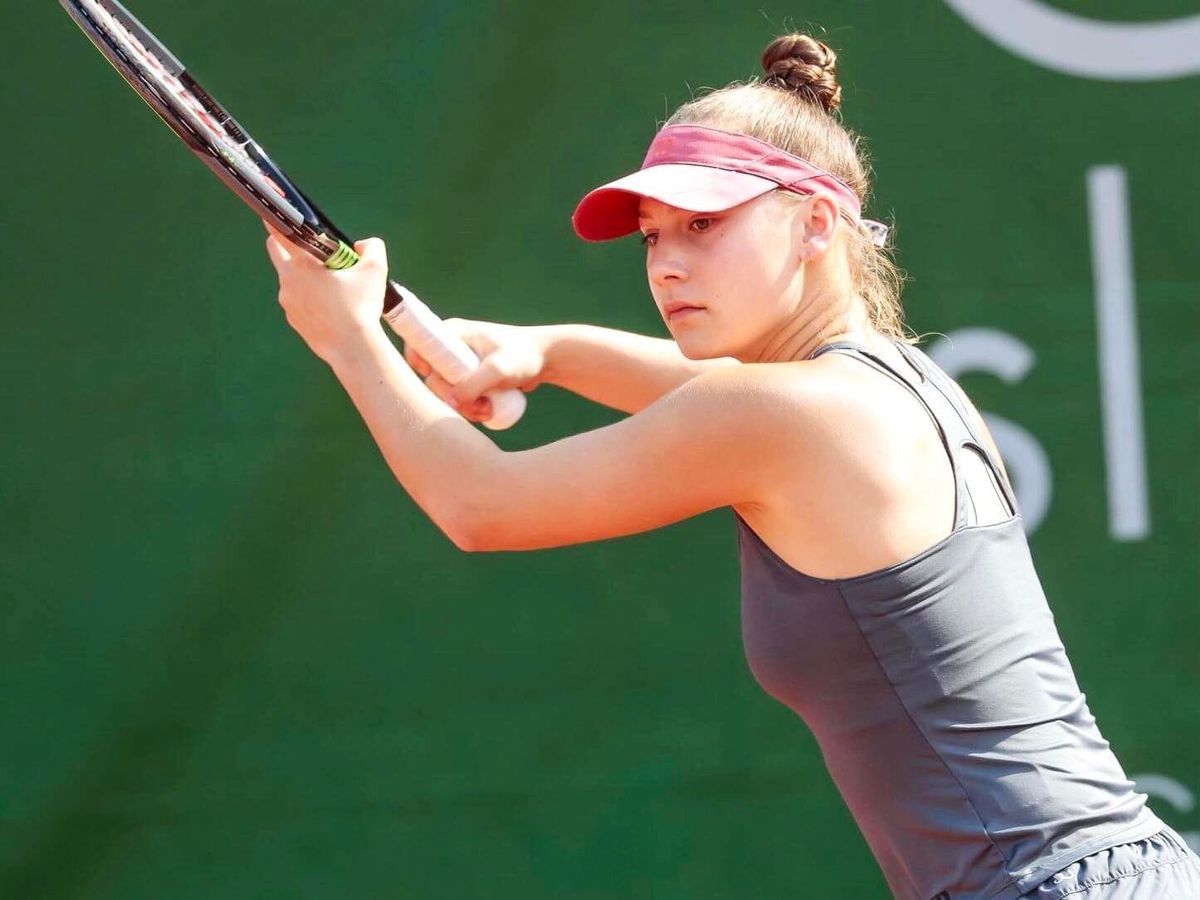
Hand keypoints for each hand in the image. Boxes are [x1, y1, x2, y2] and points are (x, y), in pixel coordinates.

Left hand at [264, 223, 387, 365]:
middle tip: (311, 252)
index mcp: (302, 263)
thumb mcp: (374, 270)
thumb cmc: (361, 306)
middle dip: (287, 246)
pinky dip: (310, 300)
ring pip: (291, 280)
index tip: (270, 211)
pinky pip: (298, 302)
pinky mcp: (293, 320)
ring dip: (305, 277)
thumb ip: (371, 247)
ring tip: (334, 288)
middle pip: (277, 253)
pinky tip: (331, 308)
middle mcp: (288, 281)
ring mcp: (288, 302)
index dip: (275, 218)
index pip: (280, 232)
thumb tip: (364, 245)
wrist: (352, 348)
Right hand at [405, 319, 547, 422]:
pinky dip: (470, 408)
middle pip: (432, 378)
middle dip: (451, 397)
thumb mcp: (498, 369)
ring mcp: (459, 365)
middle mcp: (451, 347)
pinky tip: (486, 412)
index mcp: (452, 332)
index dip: (419, 365)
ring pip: (446, 393)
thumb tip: (449, 402)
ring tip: (486, 411)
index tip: (439, 384)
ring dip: (463, 407)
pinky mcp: (468, 380)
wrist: (547, 360)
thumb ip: (473, 384)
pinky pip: (459, 398)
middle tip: (476, 407)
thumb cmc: (523, 355)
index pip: (419, 345)